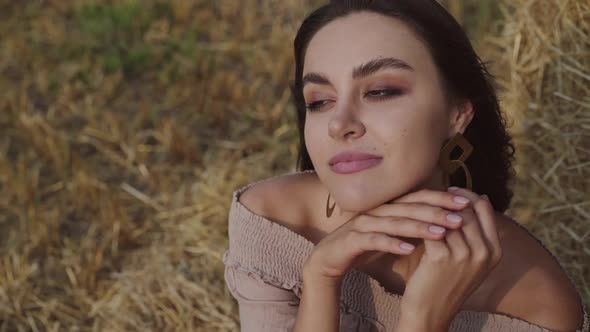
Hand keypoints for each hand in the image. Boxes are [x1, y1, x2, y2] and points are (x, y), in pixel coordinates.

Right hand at [303, 189, 471, 282]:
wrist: (328, 259)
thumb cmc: (363, 246)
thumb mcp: (391, 235)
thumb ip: (411, 227)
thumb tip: (443, 224)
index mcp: (387, 207)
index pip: (419, 198)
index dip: (442, 198)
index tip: (467, 204)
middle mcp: (376, 211)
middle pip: (409, 207)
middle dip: (436, 210)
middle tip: (460, 217)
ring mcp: (363, 223)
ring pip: (394, 222)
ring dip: (418, 226)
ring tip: (441, 232)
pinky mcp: (351, 240)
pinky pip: (374, 240)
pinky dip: (392, 244)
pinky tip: (409, 249)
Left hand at [398, 188, 502, 330]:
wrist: (430, 313)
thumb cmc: (445, 282)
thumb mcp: (469, 259)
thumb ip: (472, 233)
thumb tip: (472, 197)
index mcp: (495, 251)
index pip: (485, 208)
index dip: (467, 195)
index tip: (450, 190)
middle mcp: (484, 252)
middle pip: (467, 209)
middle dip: (448, 197)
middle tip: (430, 193)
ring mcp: (465, 255)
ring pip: (448, 216)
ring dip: (432, 207)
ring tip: (419, 201)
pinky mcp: (442, 257)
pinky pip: (431, 228)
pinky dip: (420, 220)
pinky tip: (410, 216)